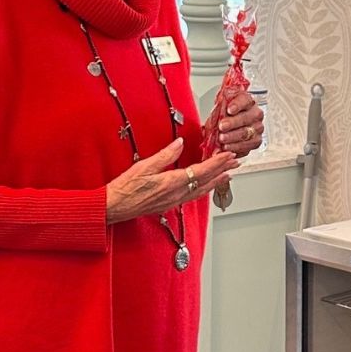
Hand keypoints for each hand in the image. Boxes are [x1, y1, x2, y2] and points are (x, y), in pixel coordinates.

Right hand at [105, 139, 238, 224]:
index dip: (217, 162)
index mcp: (172, 183)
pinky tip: (207, 186)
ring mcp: (174, 201)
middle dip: (223, 170)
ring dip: (217, 181)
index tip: (228, 155)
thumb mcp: (143, 167)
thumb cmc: (124, 188)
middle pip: (206, 181)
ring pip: (202, 190)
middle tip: (237, 162)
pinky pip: (193, 195)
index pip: (201, 171)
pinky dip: (205, 188)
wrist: (113, 208)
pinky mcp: (169, 204)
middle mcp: (177, 194)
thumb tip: (180, 143)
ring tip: (228, 174)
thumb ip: (164, 156)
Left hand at [216, 90, 264, 155]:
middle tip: (222, 127)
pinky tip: (227, 147)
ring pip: (247, 134)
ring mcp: (257, 129)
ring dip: (233, 137)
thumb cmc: (225, 116)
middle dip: (233, 123)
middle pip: (246, 118)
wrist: (229, 127)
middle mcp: (255, 114)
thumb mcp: (220, 108)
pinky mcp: (255, 142)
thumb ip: (219, 108)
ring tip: (222, 139)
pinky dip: (235, 148)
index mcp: (247, 102)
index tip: (229, 110)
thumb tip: (216, 112)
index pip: (245, 100)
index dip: (237, 105)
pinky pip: (247, 146)